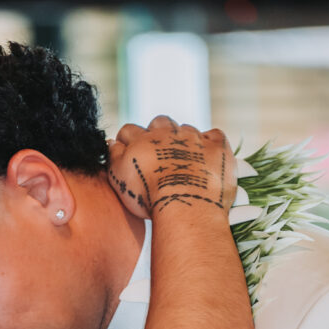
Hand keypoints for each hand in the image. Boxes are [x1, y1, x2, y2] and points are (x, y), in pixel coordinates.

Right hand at [107, 116, 235, 219]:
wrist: (186, 205)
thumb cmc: (149, 197)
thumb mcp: (119, 178)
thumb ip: (113, 157)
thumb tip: (112, 142)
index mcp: (142, 140)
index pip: (129, 130)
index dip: (127, 140)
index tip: (128, 151)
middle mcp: (168, 133)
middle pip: (159, 122)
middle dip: (157, 133)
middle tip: (158, 153)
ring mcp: (194, 138)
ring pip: (186, 129)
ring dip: (183, 139)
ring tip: (183, 160)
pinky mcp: (217, 147)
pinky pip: (214, 136)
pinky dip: (210, 142)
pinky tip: (207, 154)